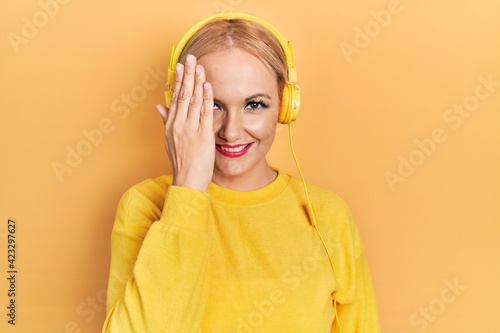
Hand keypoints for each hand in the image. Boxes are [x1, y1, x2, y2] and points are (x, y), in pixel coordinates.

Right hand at [156, 54, 214, 191]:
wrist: (187, 181)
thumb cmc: (181, 163)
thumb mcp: (169, 141)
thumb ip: (165, 121)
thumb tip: (158, 105)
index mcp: (171, 126)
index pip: (174, 98)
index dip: (178, 81)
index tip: (180, 66)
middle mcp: (178, 125)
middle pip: (183, 95)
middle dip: (187, 75)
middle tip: (191, 58)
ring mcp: (190, 130)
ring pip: (193, 101)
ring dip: (197, 82)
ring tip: (199, 66)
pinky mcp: (203, 136)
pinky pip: (204, 113)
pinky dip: (206, 98)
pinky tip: (207, 85)